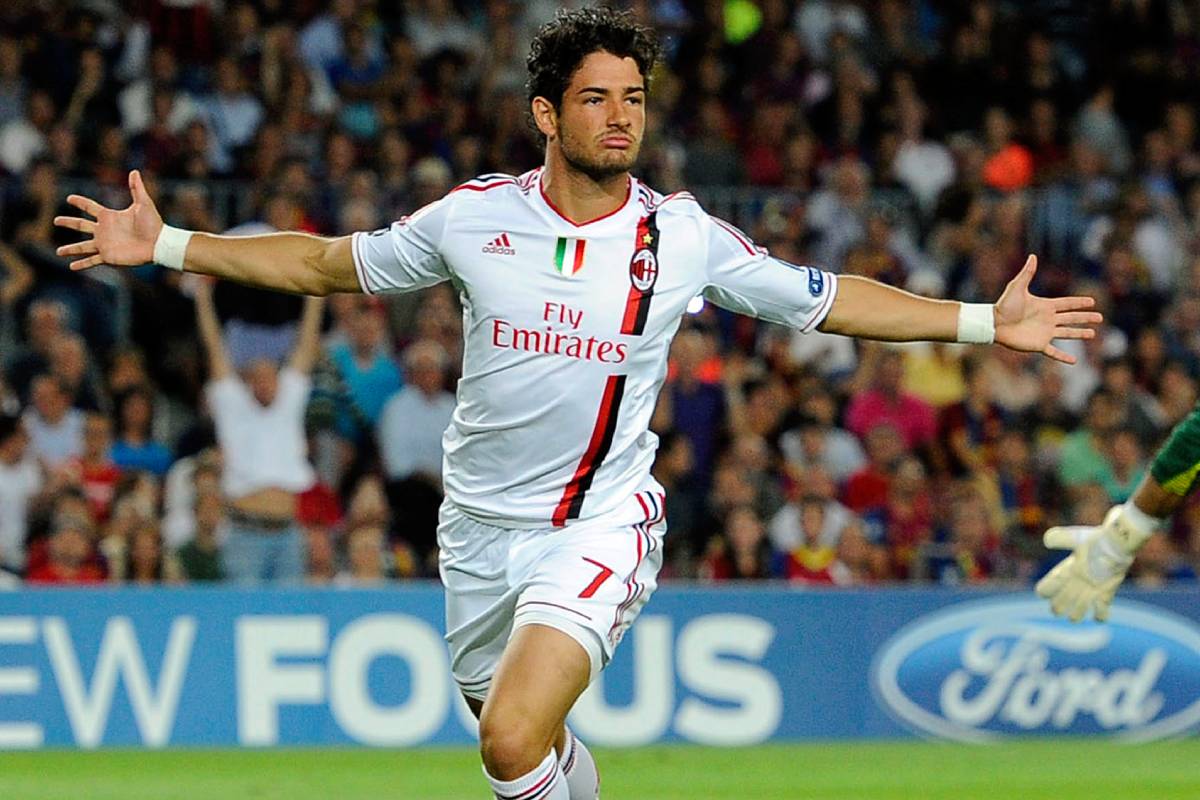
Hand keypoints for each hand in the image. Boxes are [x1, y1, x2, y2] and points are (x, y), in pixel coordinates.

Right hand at [53, 170, 162, 270]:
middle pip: (81, 225)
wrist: (159, 243)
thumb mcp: (143, 203)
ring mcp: (105, 244)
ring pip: (83, 246)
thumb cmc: (153, 224)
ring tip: (58, 252)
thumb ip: (136, 188)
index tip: (69, 198)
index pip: (90, 207)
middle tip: (55, 221)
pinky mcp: (108, 256)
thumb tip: (134, 171)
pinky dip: (82, 264)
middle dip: (68, 223)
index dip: (80, 202)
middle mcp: (104, 230)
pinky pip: (92, 260)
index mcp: (109, 217)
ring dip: (70, 249)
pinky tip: (72, 267)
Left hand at [993, 255, 1101, 363]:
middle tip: (1100, 318)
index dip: (1079, 303)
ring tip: (1093, 334)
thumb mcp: (1016, 287)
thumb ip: (1027, 273)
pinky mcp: (1039, 345)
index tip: (1092, 302)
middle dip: (1085, 318)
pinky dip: (1063, 357)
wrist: (994, 324)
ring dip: (1080, 334)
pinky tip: (1074, 361)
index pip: (1067, 303)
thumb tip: (1033, 256)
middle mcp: (1048, 319)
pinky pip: (1054, 352)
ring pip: (1067, 333)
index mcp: (1045, 306)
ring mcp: (1044, 333)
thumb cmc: (1004, 306)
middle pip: (1071, 318)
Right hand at [1035, 505, 1152, 621]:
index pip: (1044, 589)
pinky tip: (1100, 606)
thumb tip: (1047, 541)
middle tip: (1068, 599)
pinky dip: (1100, 615)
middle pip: (1057, 607)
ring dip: (1077, 614)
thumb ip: (1061, 538)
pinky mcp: (1104, 596)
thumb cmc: (1096, 539)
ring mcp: (1088, 593)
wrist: (1117, 543)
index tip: (1055, 583)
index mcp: (1062, 573)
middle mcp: (1072, 586)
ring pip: (1075, 616)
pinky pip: (1100, 614)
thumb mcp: (1077, 537)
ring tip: (1085, 602)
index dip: (1045, 591)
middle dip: (1058, 607)